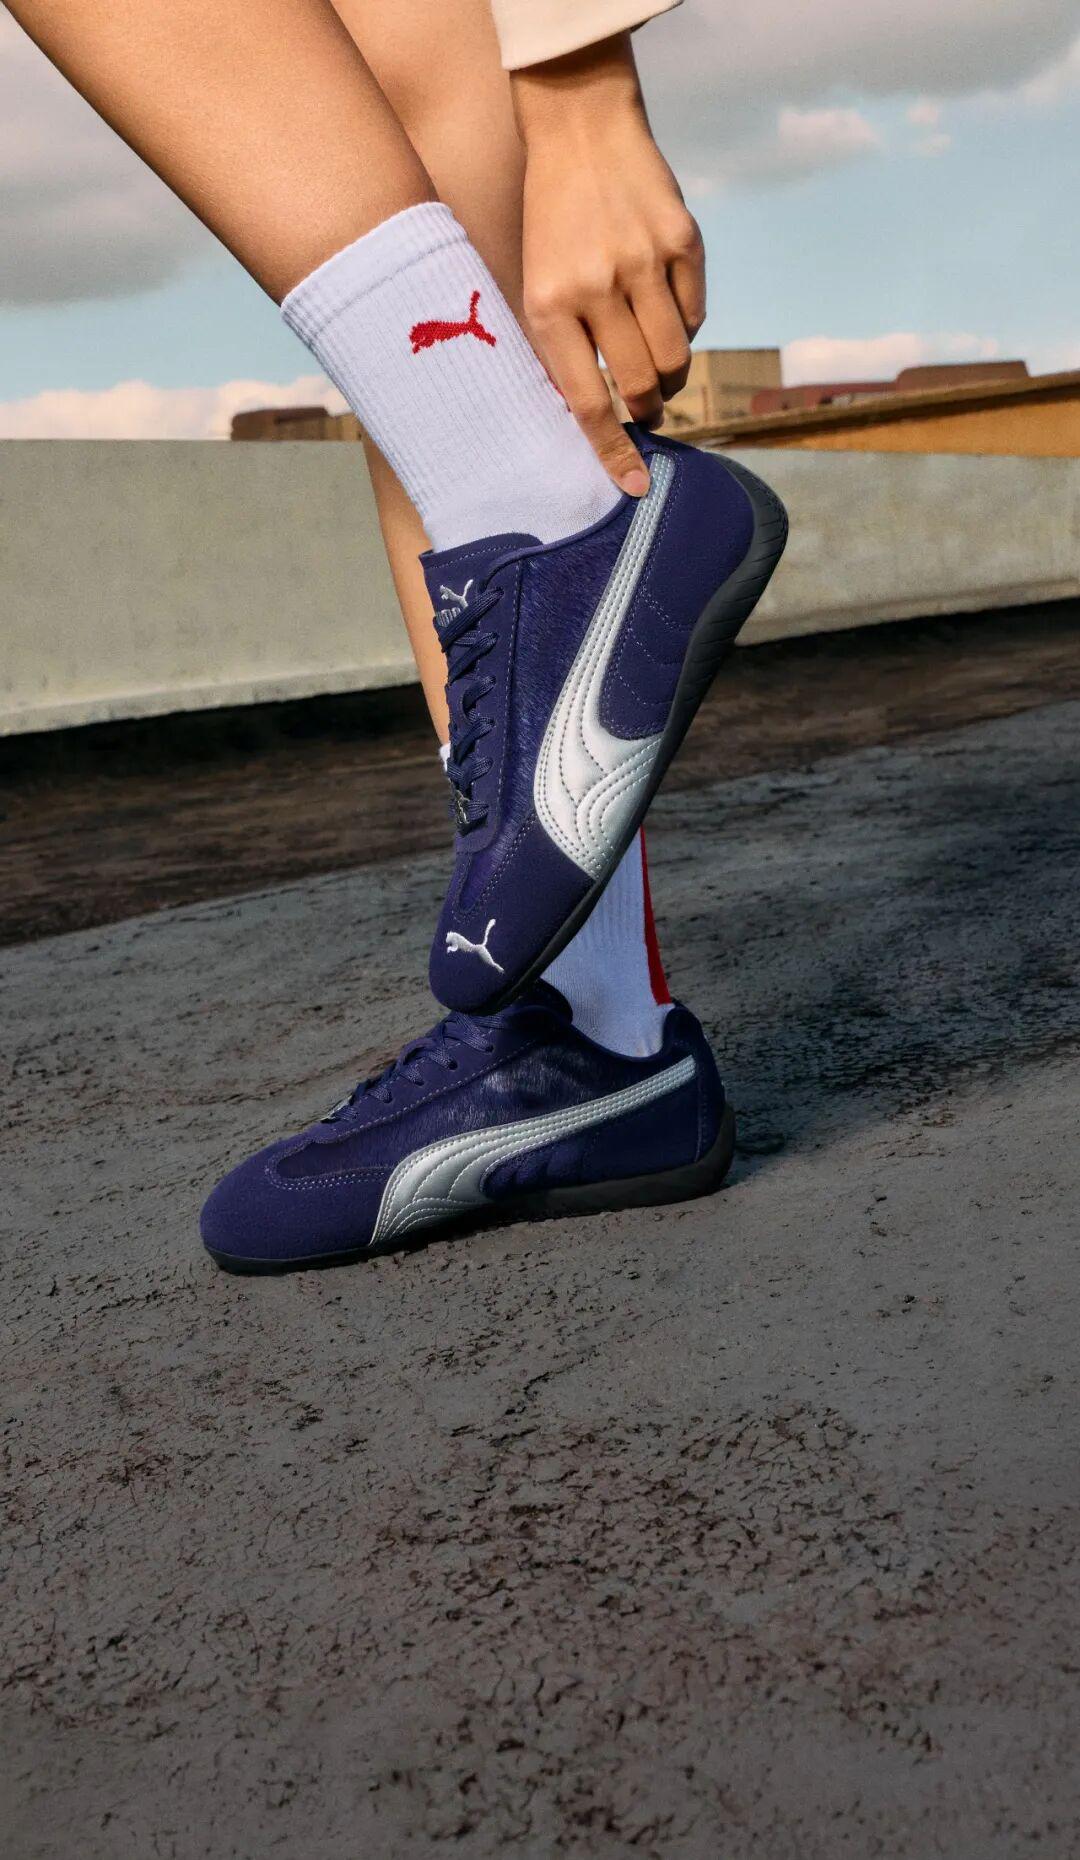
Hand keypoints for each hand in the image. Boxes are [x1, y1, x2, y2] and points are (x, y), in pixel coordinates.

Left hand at [512, 33, 704, 495]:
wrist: (579, 130)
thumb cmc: (551, 222)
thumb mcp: (534, 284)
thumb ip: (561, 346)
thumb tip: (595, 419)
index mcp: (549, 307)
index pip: (587, 402)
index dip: (613, 451)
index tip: (634, 487)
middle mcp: (597, 287)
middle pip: (641, 384)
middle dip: (646, 406)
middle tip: (644, 405)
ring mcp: (643, 262)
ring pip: (675, 356)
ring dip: (669, 373)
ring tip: (655, 362)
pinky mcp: (683, 241)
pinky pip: (695, 313)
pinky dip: (683, 324)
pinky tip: (662, 305)